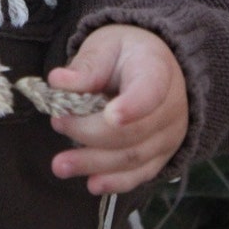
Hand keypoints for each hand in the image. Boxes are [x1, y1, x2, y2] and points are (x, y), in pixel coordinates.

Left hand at [48, 23, 188, 194]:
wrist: (154, 64)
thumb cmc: (125, 52)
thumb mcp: (105, 45)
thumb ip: (86, 65)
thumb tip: (58, 82)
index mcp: (157, 70)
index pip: (149, 92)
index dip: (133, 107)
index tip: (110, 116)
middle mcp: (171, 108)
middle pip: (133, 132)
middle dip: (90, 134)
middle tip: (57, 123)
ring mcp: (169, 136)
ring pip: (133, 158)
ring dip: (95, 164)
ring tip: (61, 165)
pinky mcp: (161, 156)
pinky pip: (140, 174)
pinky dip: (115, 182)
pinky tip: (92, 184)